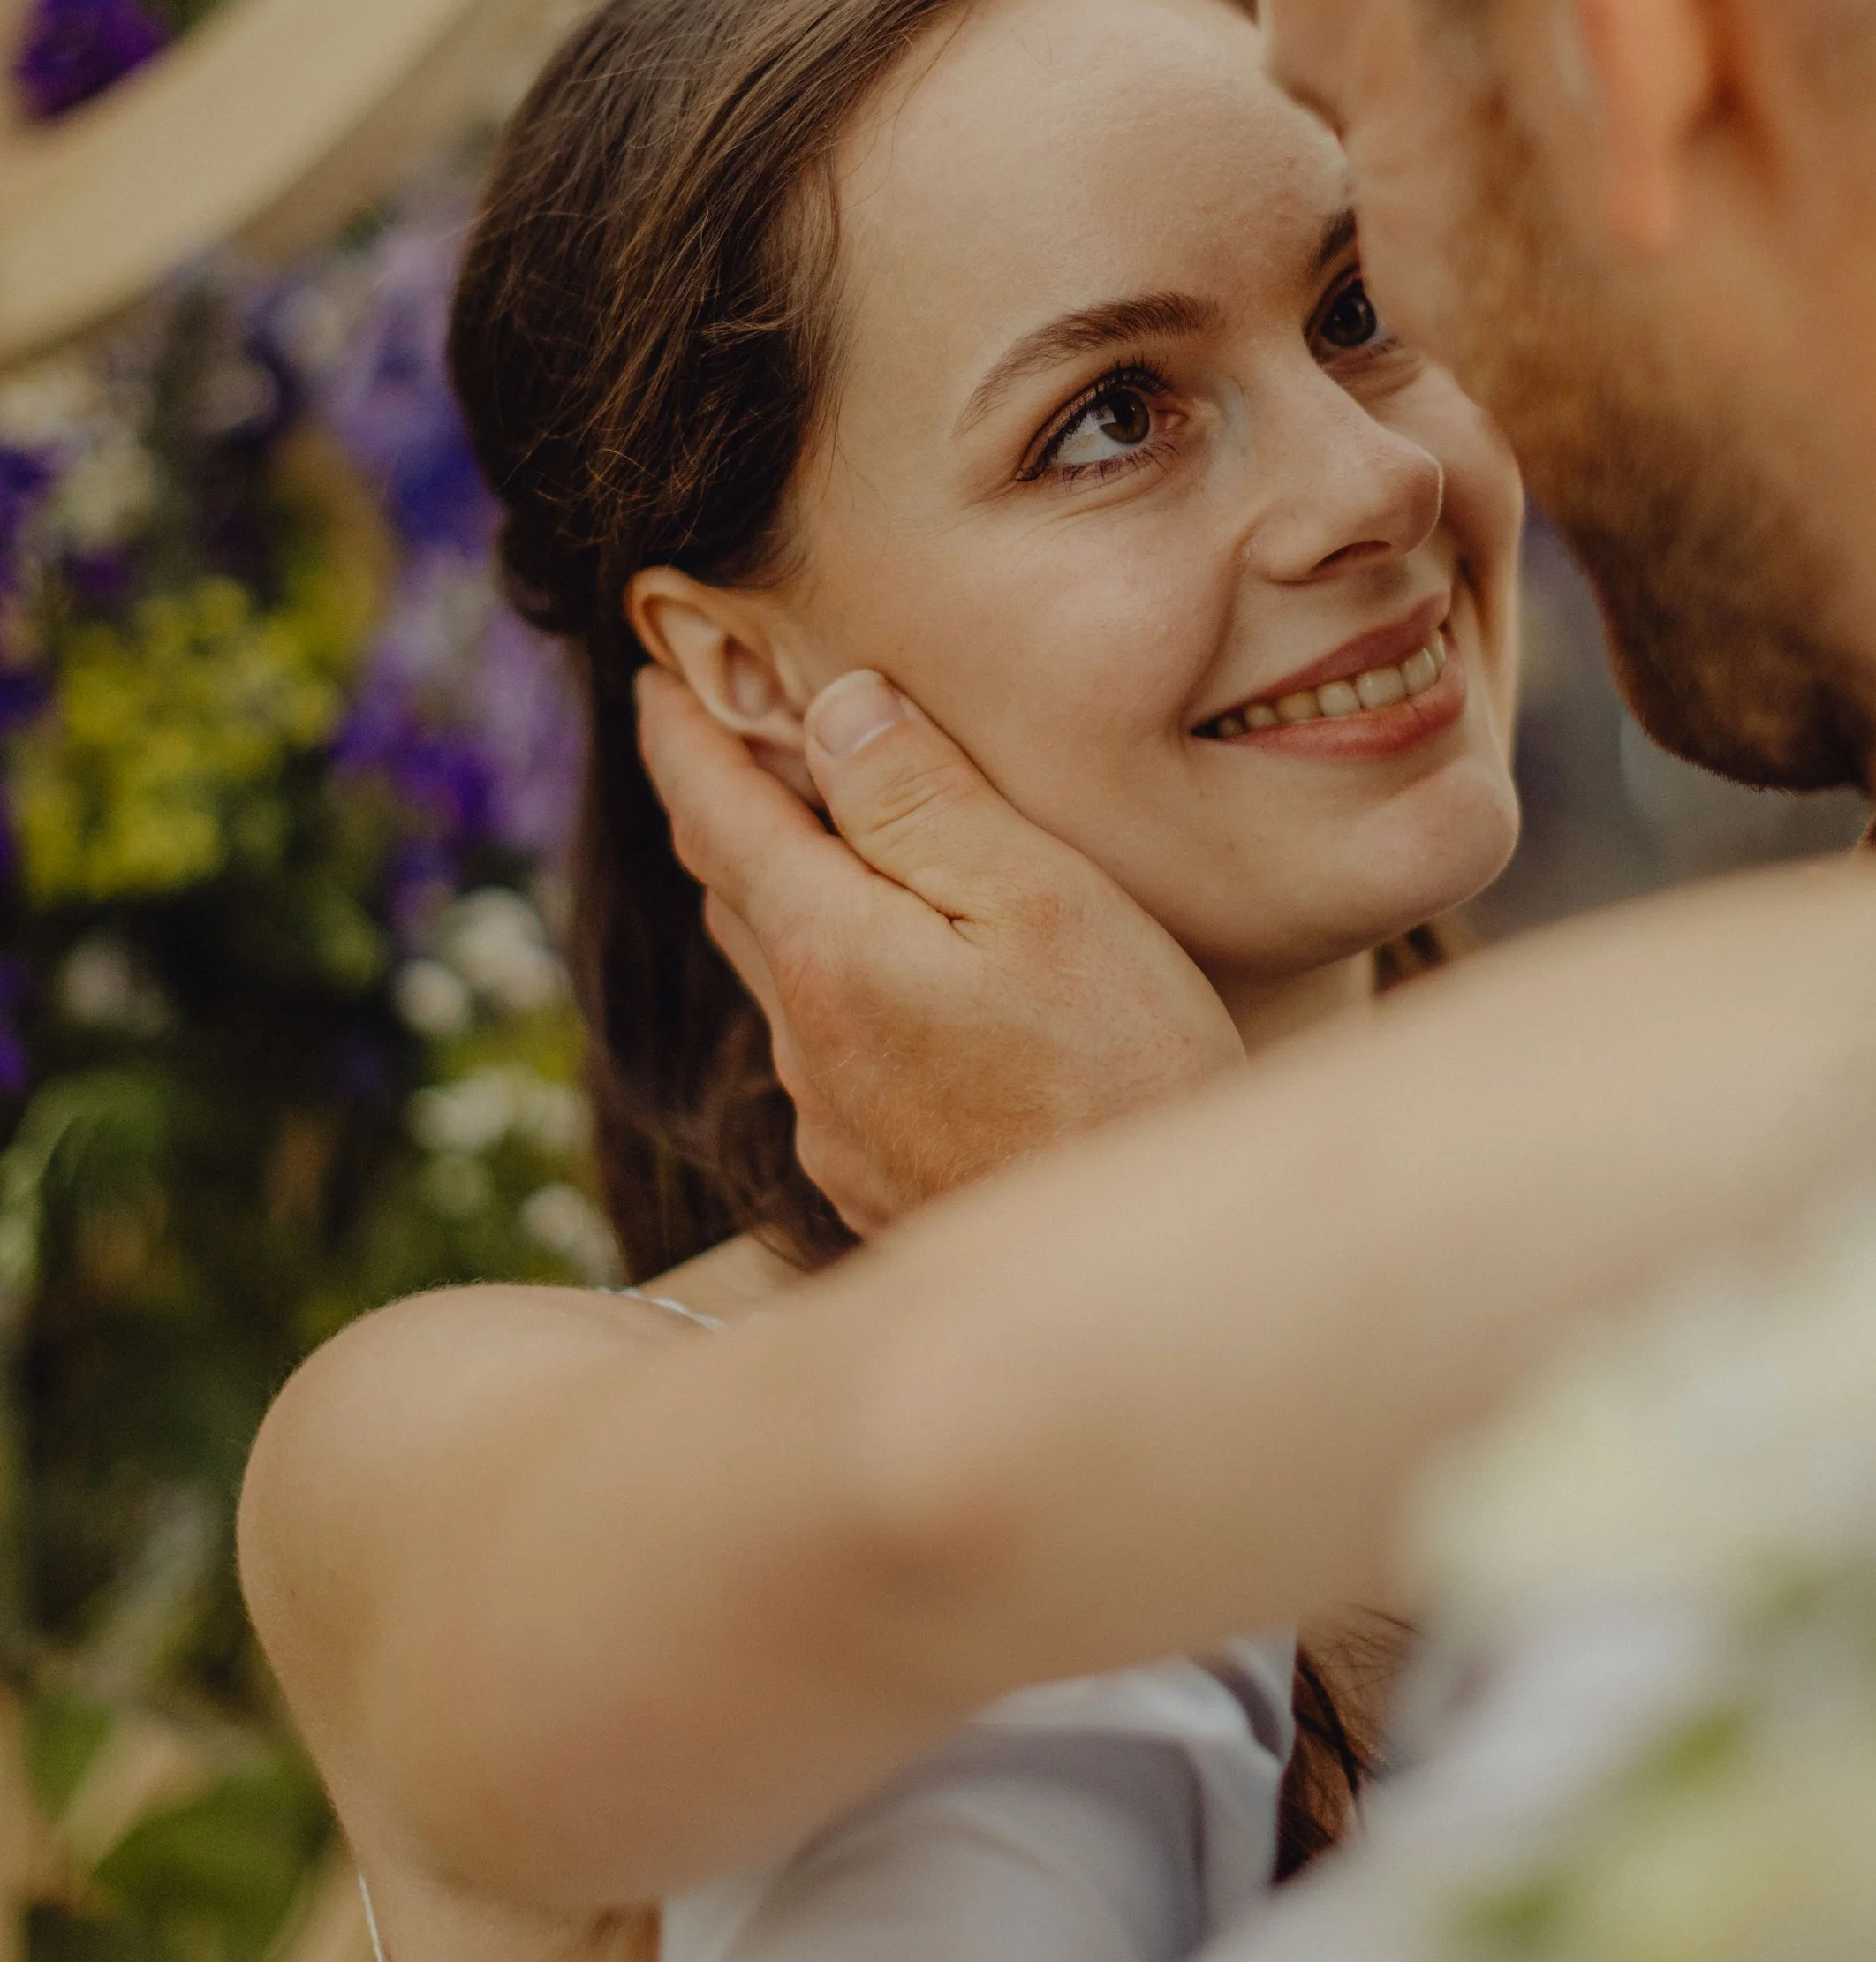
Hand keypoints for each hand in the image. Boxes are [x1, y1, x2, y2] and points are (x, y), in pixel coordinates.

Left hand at [635, 665, 1242, 1233]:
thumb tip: (832, 708)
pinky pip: (827, 1056)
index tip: (650, 677)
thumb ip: (925, 799)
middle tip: (732, 735)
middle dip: (726, 806)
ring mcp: (832, 1125)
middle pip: (733, 892)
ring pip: (780, 977)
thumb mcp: (1042, 899)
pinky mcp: (872, 1181)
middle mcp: (804, 1042)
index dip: (679, 734)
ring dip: (781, 898)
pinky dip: (836, 988)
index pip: (715, 812)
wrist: (1140, 1284)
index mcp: (827, 950)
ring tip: (816, 840)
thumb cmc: (1126, 1073)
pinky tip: (898, 987)